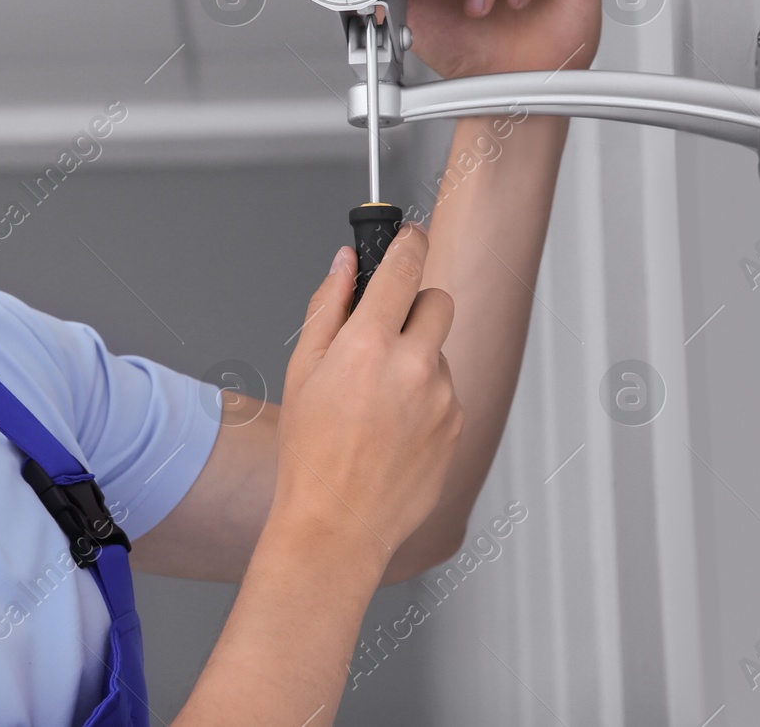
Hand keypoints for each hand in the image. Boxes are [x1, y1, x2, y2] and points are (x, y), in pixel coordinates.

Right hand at [271, 226, 463, 561]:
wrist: (337, 525)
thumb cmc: (310, 455)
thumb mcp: (301, 371)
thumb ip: (326, 307)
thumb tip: (344, 265)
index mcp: (368, 345)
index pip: (404, 268)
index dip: (408, 242)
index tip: (410, 234)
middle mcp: (415, 366)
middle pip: (438, 301)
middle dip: (415, 304)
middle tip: (384, 329)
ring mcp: (443, 398)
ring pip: (440, 352)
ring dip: (416, 360)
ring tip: (375, 404)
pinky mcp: (458, 427)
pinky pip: (446, 393)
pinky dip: (424, 399)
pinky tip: (391, 430)